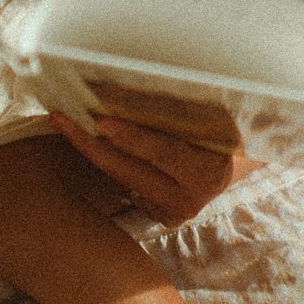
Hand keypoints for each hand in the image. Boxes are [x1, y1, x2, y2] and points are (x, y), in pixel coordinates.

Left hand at [47, 113, 261, 224]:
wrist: (242, 165)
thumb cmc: (227, 132)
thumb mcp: (213, 119)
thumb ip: (181, 111)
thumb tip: (132, 86)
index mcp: (207, 171)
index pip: (162, 151)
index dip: (130, 136)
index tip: (99, 119)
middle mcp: (188, 199)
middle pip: (128, 170)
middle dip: (90, 143)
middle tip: (61, 117)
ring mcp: (172, 213)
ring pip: (121, 179)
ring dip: (92, 150)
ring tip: (65, 121)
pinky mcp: (160, 217)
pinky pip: (126, 186)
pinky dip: (108, 162)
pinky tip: (86, 140)